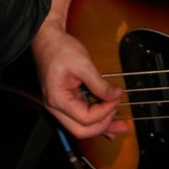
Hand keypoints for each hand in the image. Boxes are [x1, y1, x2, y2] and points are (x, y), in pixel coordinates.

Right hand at [32, 23, 128, 139]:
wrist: (47, 39)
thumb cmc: (59, 48)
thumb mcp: (82, 63)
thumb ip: (99, 83)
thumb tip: (117, 95)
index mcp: (57, 98)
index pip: (85, 118)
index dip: (104, 112)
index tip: (115, 99)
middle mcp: (55, 106)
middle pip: (81, 130)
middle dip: (103, 124)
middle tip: (117, 111)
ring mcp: (58, 105)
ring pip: (81, 126)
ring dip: (102, 127)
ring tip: (121, 126)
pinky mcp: (65, 101)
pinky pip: (80, 117)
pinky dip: (95, 121)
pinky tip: (109, 125)